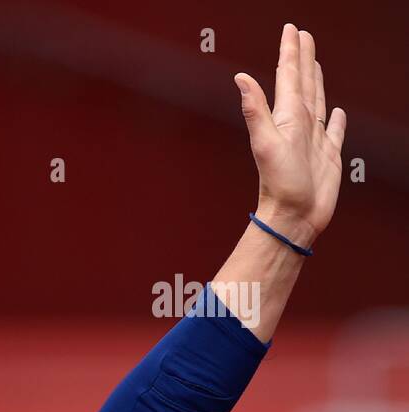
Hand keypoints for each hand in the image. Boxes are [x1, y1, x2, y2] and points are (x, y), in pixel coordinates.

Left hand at [234, 23, 346, 245]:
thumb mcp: (265, 143)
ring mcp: (314, 139)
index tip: (291, 30)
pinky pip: (334, 131)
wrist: (293, 216)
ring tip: (316, 64)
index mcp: (286, 118)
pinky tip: (335, 111)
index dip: (290, 52)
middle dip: (303, 58)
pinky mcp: (328, 155)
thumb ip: (255, 110)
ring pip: (317, 100)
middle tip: (303, 36)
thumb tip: (240, 78)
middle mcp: (299, 125)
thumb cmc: (279, 185)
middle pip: (303, 83)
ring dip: (317, 81)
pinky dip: (335, 120)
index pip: (288, 77)